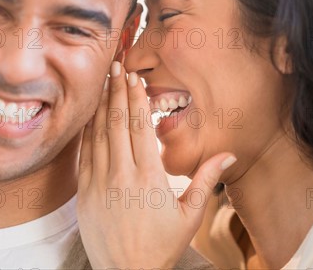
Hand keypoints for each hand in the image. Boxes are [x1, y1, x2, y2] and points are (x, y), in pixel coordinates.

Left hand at [77, 61, 235, 268]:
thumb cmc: (161, 246)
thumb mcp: (191, 214)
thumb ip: (207, 179)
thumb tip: (228, 154)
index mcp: (150, 177)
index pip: (139, 127)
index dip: (136, 99)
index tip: (134, 78)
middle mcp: (122, 175)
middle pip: (117, 123)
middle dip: (117, 91)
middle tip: (116, 66)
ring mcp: (99, 183)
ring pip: (98, 134)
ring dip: (101, 105)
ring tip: (104, 82)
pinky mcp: (84, 193)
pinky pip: (84, 153)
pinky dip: (87, 131)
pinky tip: (90, 115)